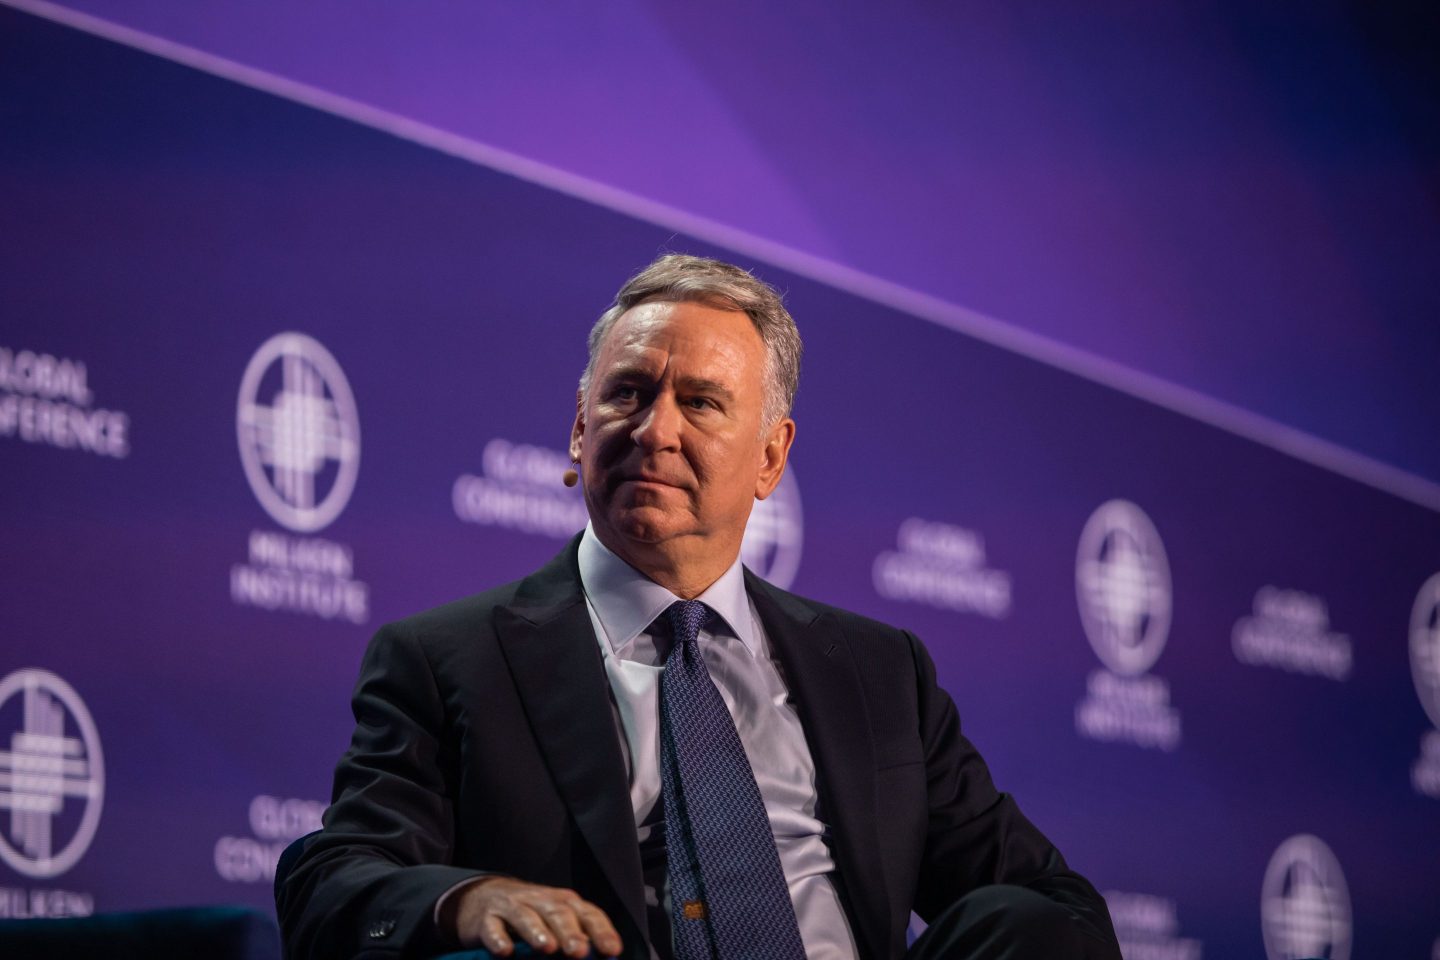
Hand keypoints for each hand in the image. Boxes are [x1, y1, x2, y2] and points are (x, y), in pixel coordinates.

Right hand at [444, 875, 623, 957]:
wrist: (484, 897)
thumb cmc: (530, 915)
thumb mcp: (555, 922)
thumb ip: (575, 938)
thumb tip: (599, 958)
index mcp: (564, 903)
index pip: (587, 913)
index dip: (601, 931)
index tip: (612, 950)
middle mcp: (540, 900)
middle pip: (558, 913)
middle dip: (570, 933)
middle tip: (579, 952)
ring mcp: (512, 906)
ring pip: (525, 916)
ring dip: (537, 931)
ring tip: (547, 948)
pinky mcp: (486, 918)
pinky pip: (492, 927)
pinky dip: (498, 939)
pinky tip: (505, 952)